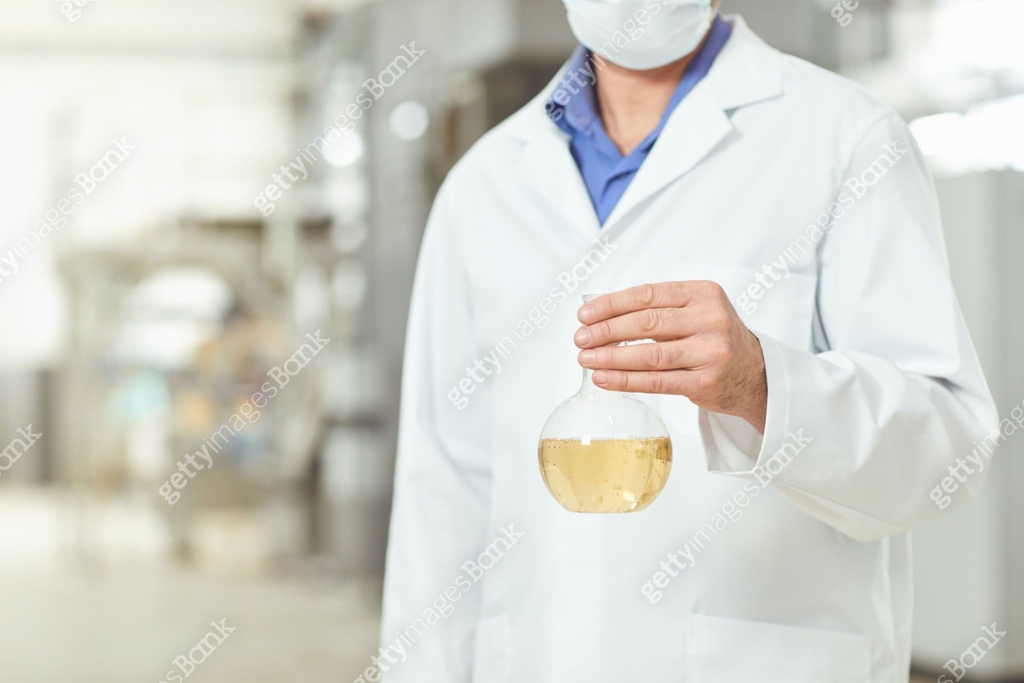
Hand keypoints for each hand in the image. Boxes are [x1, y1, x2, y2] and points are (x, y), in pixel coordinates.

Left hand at [574, 282, 767, 432]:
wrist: (754, 374)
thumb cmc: (713, 339)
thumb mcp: (696, 311)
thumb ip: (658, 309)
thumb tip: (601, 317)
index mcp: (703, 293)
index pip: (648, 295)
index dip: (611, 304)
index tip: (586, 314)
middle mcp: (710, 319)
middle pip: (646, 323)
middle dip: (606, 331)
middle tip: (581, 338)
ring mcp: (710, 351)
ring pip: (649, 354)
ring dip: (611, 357)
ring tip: (586, 359)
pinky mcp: (705, 382)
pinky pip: (657, 381)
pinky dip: (626, 380)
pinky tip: (605, 379)